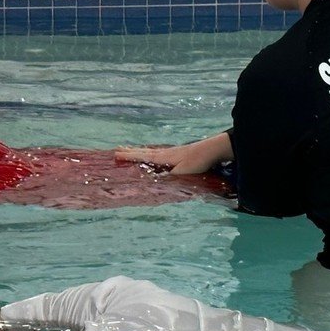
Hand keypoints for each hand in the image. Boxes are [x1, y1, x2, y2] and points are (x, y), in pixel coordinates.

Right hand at [116, 132, 231, 174]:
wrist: (213, 150)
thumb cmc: (198, 162)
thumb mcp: (182, 174)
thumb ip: (167, 178)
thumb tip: (152, 182)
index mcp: (164, 157)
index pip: (143, 156)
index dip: (129, 156)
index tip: (116, 154)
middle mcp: (166, 153)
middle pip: (145, 151)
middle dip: (132, 151)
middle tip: (119, 149)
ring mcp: (173, 152)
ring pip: (152, 151)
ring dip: (141, 151)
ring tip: (132, 150)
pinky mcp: (180, 153)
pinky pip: (159, 153)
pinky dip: (152, 153)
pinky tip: (155, 155)